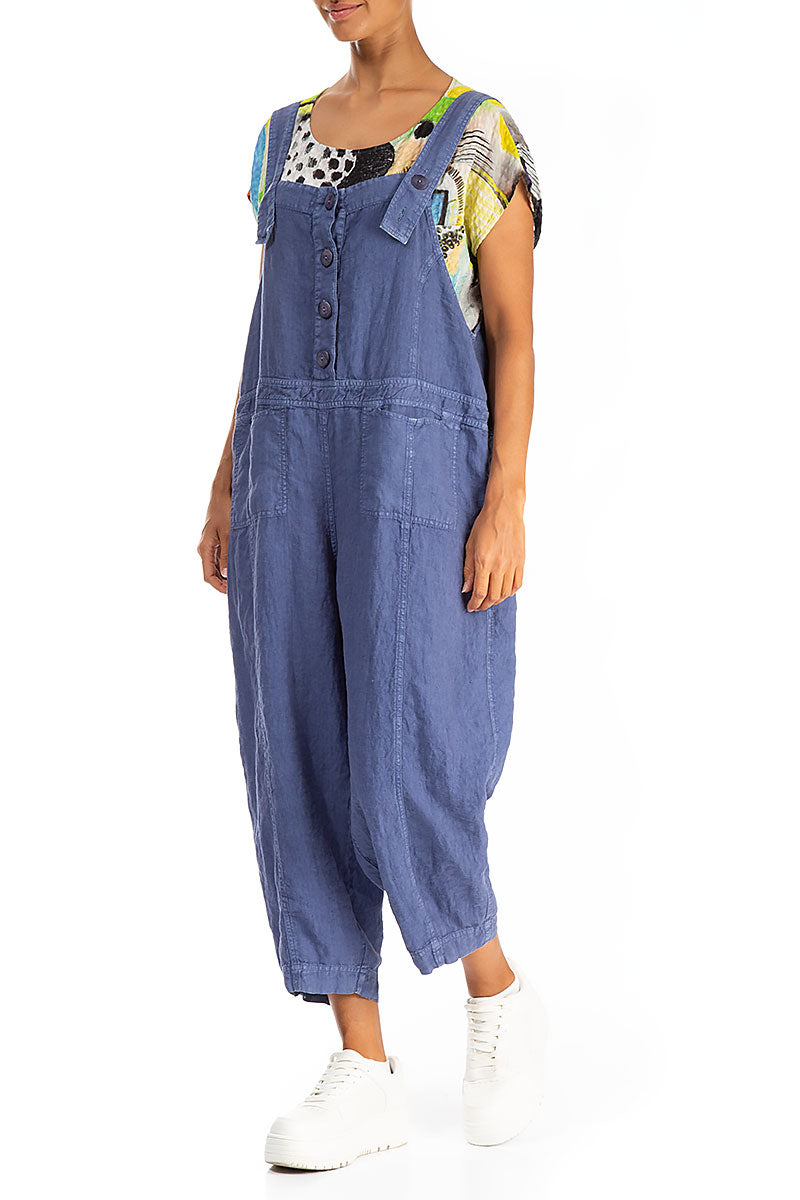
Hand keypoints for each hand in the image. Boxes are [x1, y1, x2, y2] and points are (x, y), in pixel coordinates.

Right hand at [197, 487, 230, 594]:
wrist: (222, 493)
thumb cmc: (225, 510)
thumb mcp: (229, 533)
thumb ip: (227, 554)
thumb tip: (226, 574)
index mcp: (205, 548)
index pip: (208, 576)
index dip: (219, 587)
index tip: (232, 592)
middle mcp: (204, 548)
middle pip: (211, 573)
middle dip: (223, 582)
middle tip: (240, 587)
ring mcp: (209, 544)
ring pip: (215, 566)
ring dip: (225, 574)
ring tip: (241, 578)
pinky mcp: (215, 540)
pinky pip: (219, 557)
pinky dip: (226, 564)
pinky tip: (238, 565)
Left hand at [462, 494, 524, 611]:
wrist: (504, 510)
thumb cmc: (485, 524)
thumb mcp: (470, 545)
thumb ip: (468, 569)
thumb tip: (466, 589)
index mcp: (484, 561)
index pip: (480, 592)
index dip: (474, 603)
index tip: (470, 607)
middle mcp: (499, 565)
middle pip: (493, 596)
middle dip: (484, 605)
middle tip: (478, 607)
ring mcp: (512, 564)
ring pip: (506, 593)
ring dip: (497, 601)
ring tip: (489, 601)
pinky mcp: (521, 561)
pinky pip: (517, 584)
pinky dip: (510, 592)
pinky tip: (503, 593)